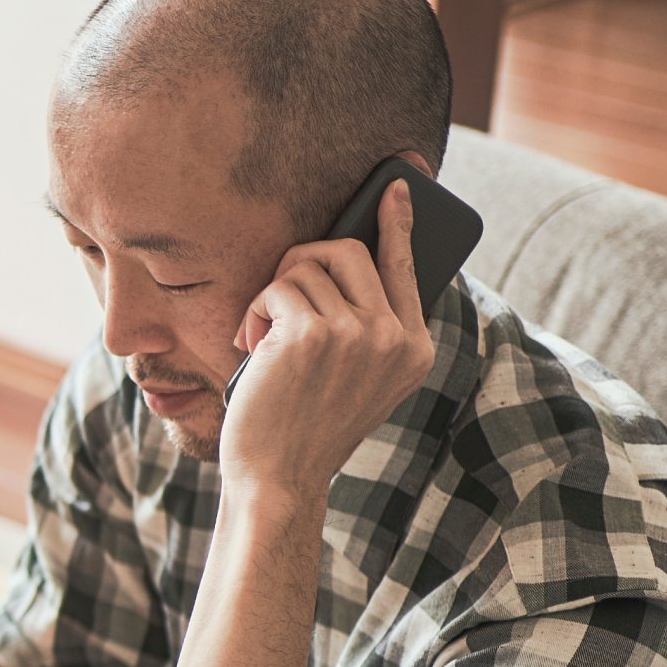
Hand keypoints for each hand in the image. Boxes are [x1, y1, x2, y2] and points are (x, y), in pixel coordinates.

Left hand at [222, 180, 435, 500]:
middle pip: (348, 250)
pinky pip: (275, 288)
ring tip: (263, 343)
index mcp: (414, 350)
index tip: (395, 185)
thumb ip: (367, 326)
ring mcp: (357, 334)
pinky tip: (251, 350)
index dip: (397, 222)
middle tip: (278, 299)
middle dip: (301, 262)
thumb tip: (353, 254)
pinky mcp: (311, 334)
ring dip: (272, 297)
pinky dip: (253, 313)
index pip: (407, 267)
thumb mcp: (355, 379)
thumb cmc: (305, 427)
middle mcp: (393, 338)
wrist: (279, 480)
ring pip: (305, 266)